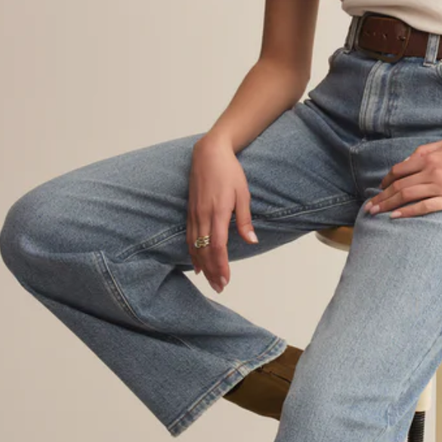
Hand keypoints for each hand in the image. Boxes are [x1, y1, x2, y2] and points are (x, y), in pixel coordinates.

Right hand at [187, 135, 258, 292]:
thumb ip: (244, 220)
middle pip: (205, 251)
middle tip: (220, 288)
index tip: (226, 280)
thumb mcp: (243, 194)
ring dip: (202, 266)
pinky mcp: (190, 212)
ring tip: (210, 281)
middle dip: (212, 271)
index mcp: (218, 212)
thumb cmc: (229, 172)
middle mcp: (203, 216)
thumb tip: (252, 241)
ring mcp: (194, 214)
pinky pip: (189, 237)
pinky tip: (197, 264)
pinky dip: (192, 253)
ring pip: (194, 246)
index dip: (221, 265)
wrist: (209, 153)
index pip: (218, 246)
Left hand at [363, 138, 441, 218]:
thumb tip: (407, 161)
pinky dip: (407, 212)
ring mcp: (440, 186)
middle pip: (399, 185)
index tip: (379, 188)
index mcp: (428, 157)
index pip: (399, 169)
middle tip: (369, 206)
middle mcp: (431, 171)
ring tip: (375, 213)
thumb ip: (426, 150)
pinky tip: (395, 217)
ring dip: (388, 205)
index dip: (386, 180)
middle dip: (381, 196)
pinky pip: (423, 207)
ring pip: (407, 196)